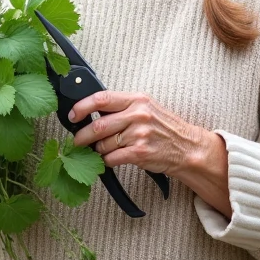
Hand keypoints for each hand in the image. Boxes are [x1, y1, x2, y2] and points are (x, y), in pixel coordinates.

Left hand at [68, 90, 210, 175]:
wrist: (187, 148)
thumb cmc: (164, 128)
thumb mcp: (146, 108)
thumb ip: (122, 107)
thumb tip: (91, 112)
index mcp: (136, 99)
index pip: (101, 98)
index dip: (82, 107)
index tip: (72, 115)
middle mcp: (137, 115)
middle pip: (98, 125)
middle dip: (82, 135)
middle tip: (76, 140)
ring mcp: (139, 135)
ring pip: (103, 144)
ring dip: (97, 150)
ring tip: (99, 150)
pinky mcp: (140, 153)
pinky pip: (112, 158)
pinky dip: (106, 160)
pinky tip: (110, 159)